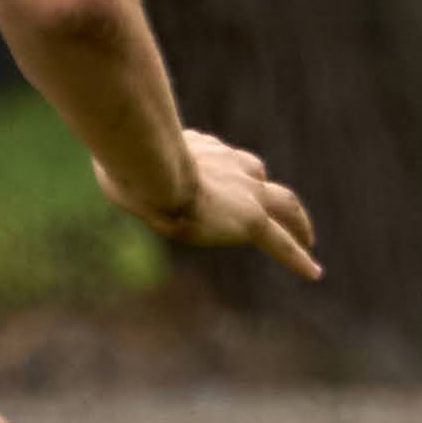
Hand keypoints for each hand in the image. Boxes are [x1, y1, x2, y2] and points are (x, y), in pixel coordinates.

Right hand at [99, 130, 323, 280]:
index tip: (232, 175)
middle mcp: (232, 164)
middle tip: (282, 208)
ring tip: (308, 241)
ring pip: (285, 205)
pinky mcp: (250, 218)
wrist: (152, 167)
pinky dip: (298, 257)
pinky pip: (281, 242)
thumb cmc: (127, 160)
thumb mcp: (122, 158)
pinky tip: (314, 272)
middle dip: (271, 193)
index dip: (229, 168)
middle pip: (260, 176)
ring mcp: (246, 190)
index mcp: (204, 150)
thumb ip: (124, 161)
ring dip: (298, 222)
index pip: (224, 158)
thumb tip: (107, 163)